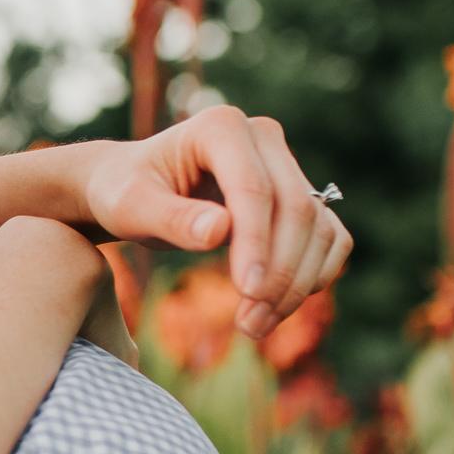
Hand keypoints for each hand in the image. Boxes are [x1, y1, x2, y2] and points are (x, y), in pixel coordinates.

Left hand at [75, 109, 350, 342]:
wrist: (133, 186)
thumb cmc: (123, 192)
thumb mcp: (130, 207)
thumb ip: (171, 218)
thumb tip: (219, 230)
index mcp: (220, 127)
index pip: (253, 190)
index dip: (256, 243)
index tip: (248, 293)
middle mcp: (262, 137)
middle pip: (295, 209)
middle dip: (279, 273)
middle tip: (249, 325)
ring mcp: (285, 164)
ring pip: (318, 227)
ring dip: (297, 284)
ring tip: (255, 326)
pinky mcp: (297, 194)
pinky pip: (329, 237)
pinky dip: (314, 275)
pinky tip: (280, 308)